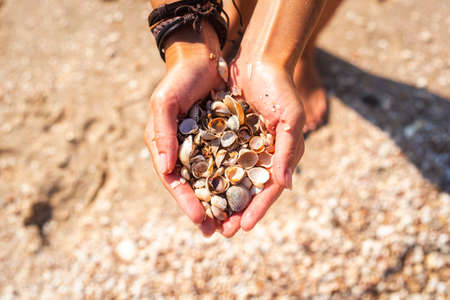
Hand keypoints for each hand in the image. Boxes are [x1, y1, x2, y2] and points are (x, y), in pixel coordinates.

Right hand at [144, 21, 223, 236]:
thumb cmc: (178, 81)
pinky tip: (246, 194)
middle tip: (218, 233)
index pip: (175, 182)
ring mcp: (206, 147)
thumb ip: (162, 136)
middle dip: (206, 211)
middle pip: (196, 188)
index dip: (186, 202)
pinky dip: (237, 180)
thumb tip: (165, 171)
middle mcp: (186, 152)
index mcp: (167, 149)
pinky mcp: (225, 139)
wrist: (201, 59)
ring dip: (223, 203)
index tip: (199, 220)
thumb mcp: (164, 105)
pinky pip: (231, 163)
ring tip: (233, 223)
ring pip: (215, 181)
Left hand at [220, 51, 305, 236]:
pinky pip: (216, 160)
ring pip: (229, 179)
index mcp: (279, 156)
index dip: (258, 209)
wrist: (258, 60)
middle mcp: (260, 155)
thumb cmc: (280, 88)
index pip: (269, 189)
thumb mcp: (290, 118)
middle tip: (222, 232)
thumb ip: (287, 150)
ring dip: (219, 200)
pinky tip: (196, 189)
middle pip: (247, 190)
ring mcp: (242, 147)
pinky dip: (208, 176)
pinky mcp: (225, 136)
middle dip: (235, 211)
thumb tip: (287, 185)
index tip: (243, 227)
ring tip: (208, 219)